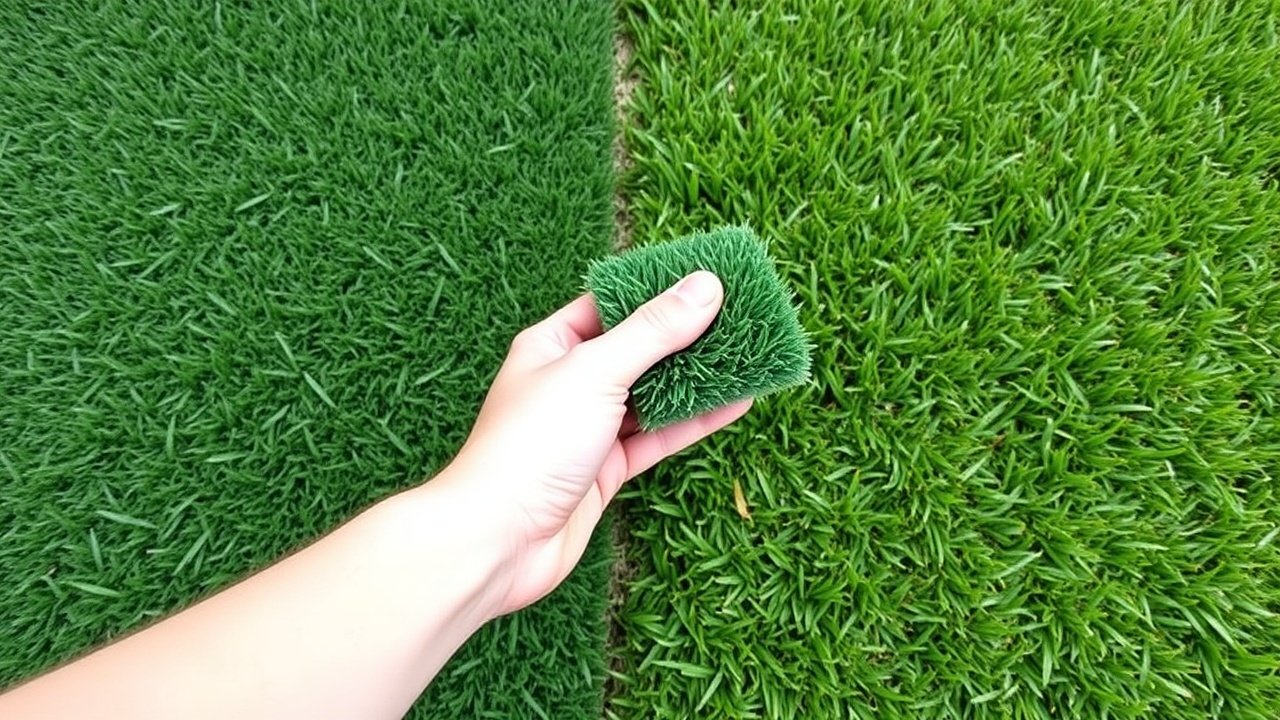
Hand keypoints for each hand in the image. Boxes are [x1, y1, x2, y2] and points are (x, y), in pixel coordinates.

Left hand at [444, 271, 751, 613]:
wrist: (498, 540)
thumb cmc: (529, 446)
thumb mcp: (596, 373)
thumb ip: (653, 331)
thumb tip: (705, 286)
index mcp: (552, 345)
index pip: (612, 303)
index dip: (658, 289)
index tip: (708, 278)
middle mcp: (569, 382)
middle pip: (638, 349)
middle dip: (686, 335)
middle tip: (742, 315)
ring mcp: (589, 428)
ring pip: (654, 395)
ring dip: (698, 379)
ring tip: (750, 354)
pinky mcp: (606, 470)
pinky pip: (659, 437)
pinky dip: (696, 422)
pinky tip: (736, 403)